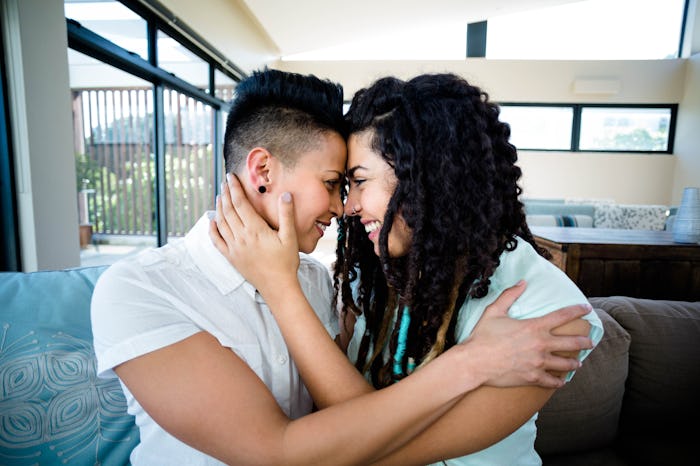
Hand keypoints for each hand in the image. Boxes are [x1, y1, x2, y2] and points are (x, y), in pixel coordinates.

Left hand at [209, 174, 299, 293]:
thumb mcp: (290, 237)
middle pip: (228, 210)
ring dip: (219, 208)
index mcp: (255, 230)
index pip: (241, 204)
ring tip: (219, 196)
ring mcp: (234, 248)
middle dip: (225, 194)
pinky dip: (212, 229)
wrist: (278, 287)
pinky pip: (217, 241)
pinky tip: (211, 221)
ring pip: (221, 223)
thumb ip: (286, 214)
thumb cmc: (286, 262)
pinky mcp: (231, 258)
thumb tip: (285, 194)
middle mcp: (241, 237)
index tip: (231, 177)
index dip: (235, 189)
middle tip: (225, 183)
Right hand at [463, 280, 593, 388]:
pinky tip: (561, 381)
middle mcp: (541, 345)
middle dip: (584, 342)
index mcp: (534, 327)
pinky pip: (552, 381)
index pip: (562, 316)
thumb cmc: (482, 337)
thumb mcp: (494, 311)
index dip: (577, 311)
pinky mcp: (533, 377)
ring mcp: (539, 363)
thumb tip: (522, 282)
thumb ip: (509, 295)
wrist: (475, 362)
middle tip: (590, 342)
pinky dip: (559, 381)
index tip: (587, 309)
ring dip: (574, 363)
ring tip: (577, 364)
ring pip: (565, 364)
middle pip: (572, 343)